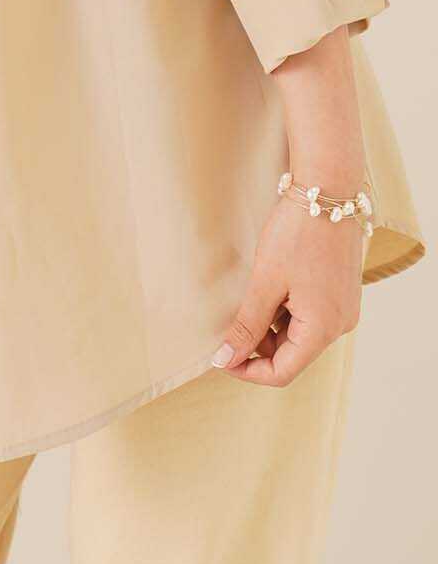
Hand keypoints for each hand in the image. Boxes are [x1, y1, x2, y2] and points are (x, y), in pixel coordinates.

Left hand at [210, 184, 363, 385]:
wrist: (328, 191)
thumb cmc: (296, 234)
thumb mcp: (265, 282)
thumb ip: (247, 325)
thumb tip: (226, 359)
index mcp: (323, 328)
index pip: (282, 372)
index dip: (248, 370)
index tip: (220, 357)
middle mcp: (340, 325)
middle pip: (292, 355)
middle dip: (258, 346)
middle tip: (229, 324)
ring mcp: (343, 309)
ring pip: (300, 335)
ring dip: (271, 327)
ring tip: (250, 297)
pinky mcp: (341, 294)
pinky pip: (310, 316)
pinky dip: (286, 311)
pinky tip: (269, 287)